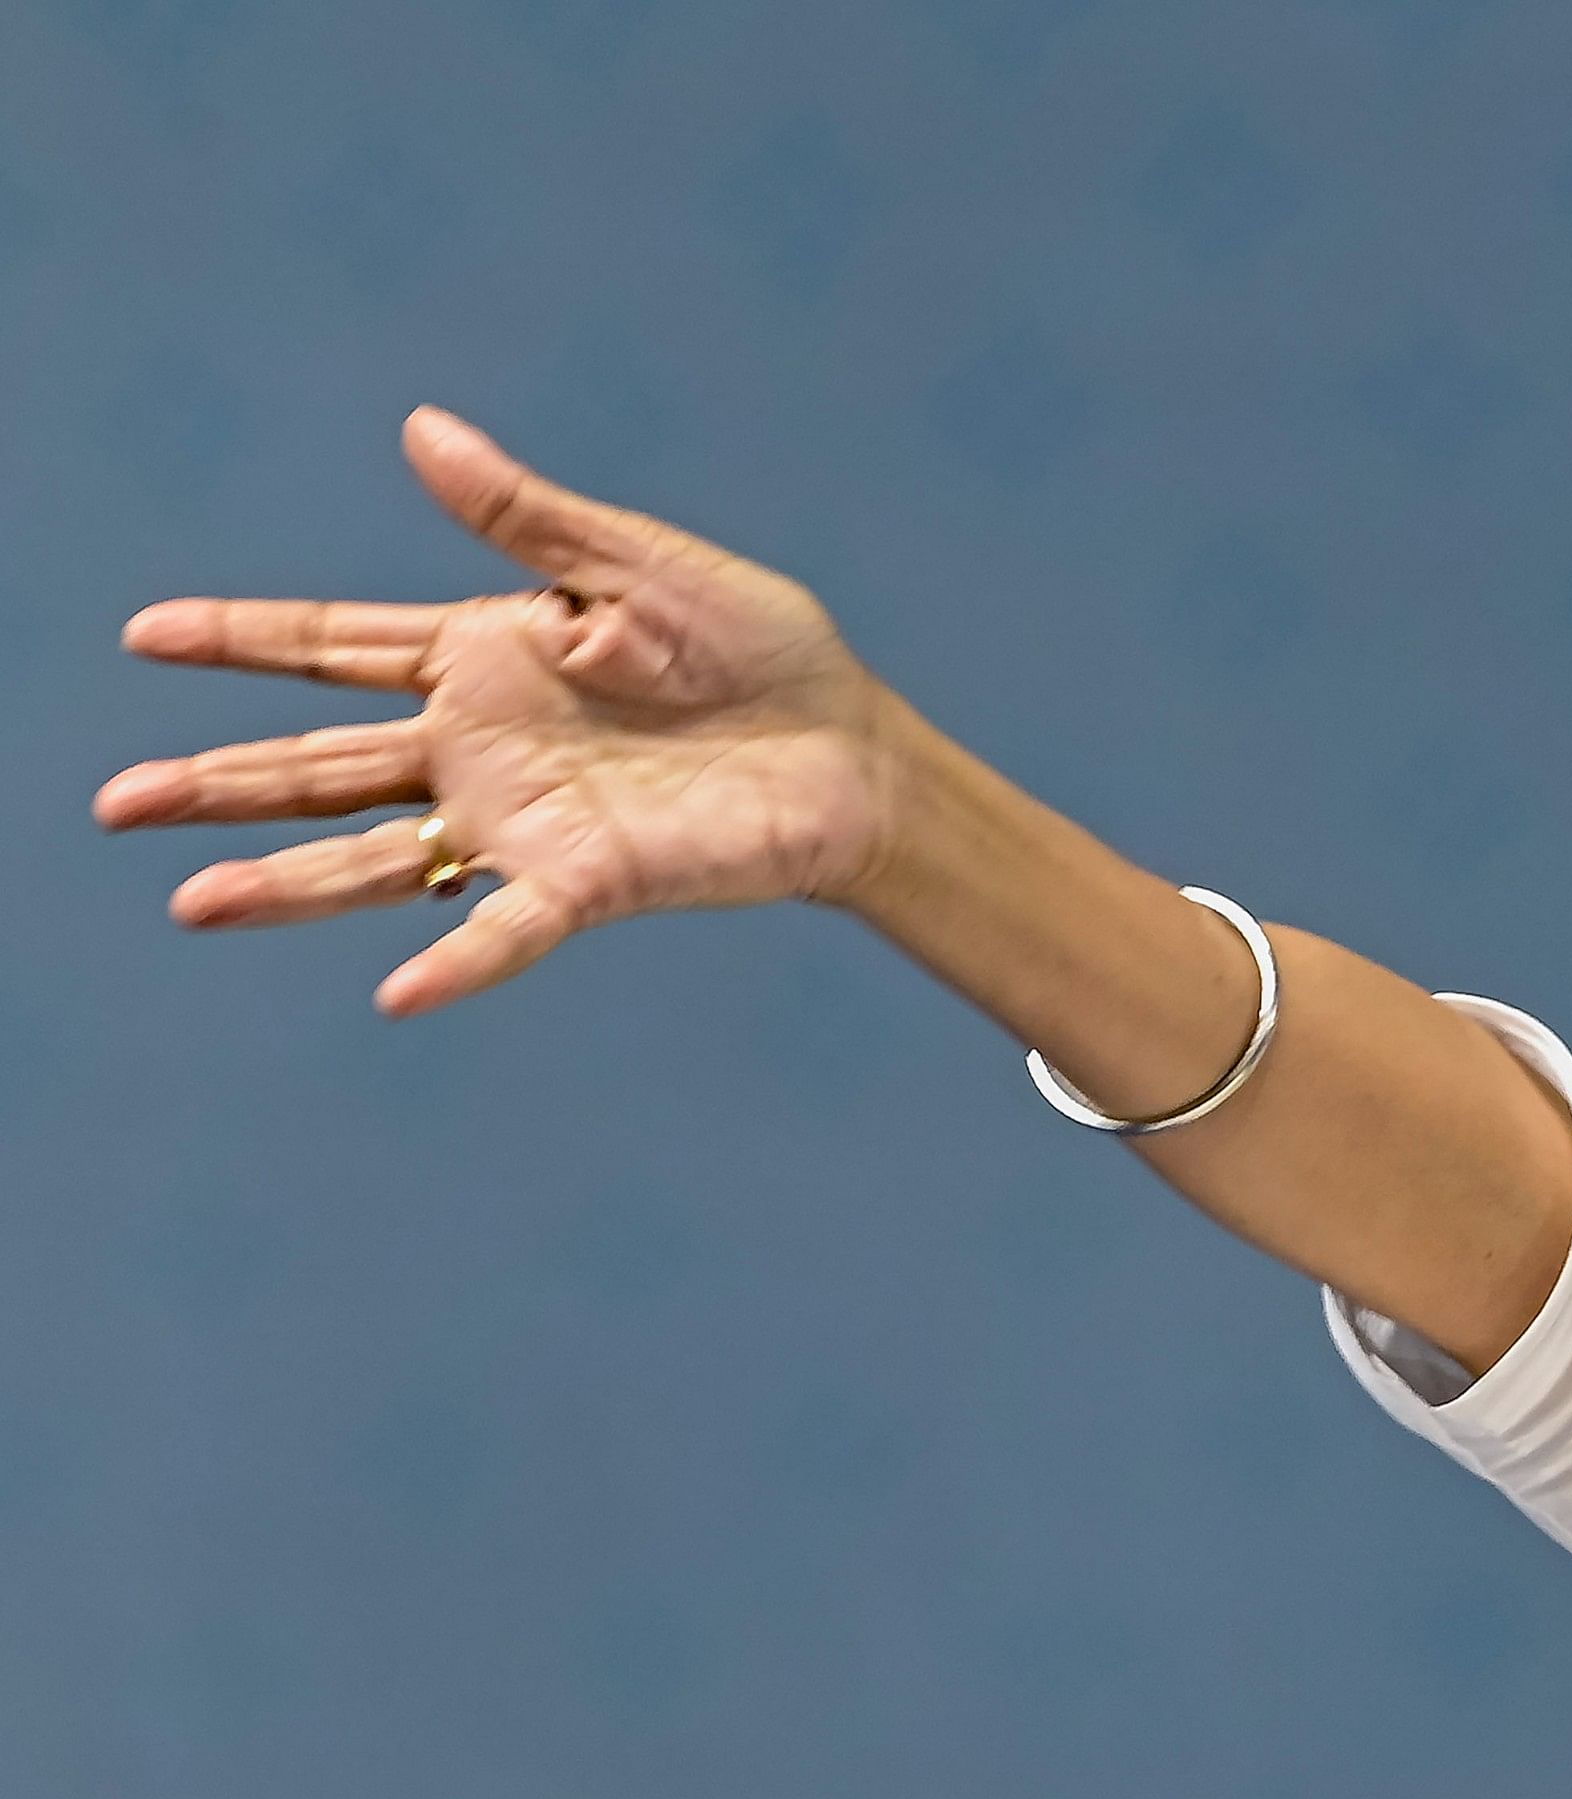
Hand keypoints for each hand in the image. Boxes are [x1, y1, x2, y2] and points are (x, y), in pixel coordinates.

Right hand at [94, 407, 908, 1015]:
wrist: (853, 746)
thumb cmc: (757, 650)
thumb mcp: (639, 566)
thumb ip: (527, 516)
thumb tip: (422, 429)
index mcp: (485, 657)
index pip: (334, 648)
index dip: (242, 641)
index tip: (143, 635)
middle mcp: (482, 748)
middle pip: (322, 768)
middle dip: (219, 782)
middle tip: (117, 803)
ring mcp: (525, 821)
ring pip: (377, 860)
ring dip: (286, 884)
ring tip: (191, 902)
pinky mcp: (589, 880)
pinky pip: (509, 927)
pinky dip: (458, 961)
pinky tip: (398, 994)